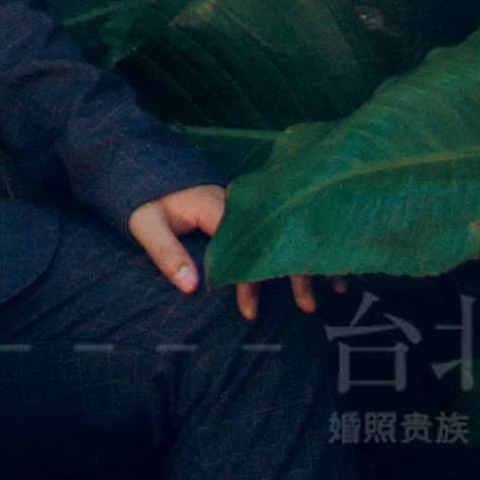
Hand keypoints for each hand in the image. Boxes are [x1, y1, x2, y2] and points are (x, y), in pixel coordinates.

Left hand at [127, 183, 314, 318]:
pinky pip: (284, 229)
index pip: (241, 245)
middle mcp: (239, 204)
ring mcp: (249, 206)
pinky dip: (306, 248)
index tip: (249, 310)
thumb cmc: (147, 201)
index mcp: (215, 206)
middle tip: (306, 306)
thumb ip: (166, 252)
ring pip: (287, 233)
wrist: (147, 168)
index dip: (250, 278)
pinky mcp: (254, 211)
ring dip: (309, 260)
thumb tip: (192, 287)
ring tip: (333, 289)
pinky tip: (330, 268)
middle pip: (274, 238)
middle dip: (293, 272)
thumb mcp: (146, 223)